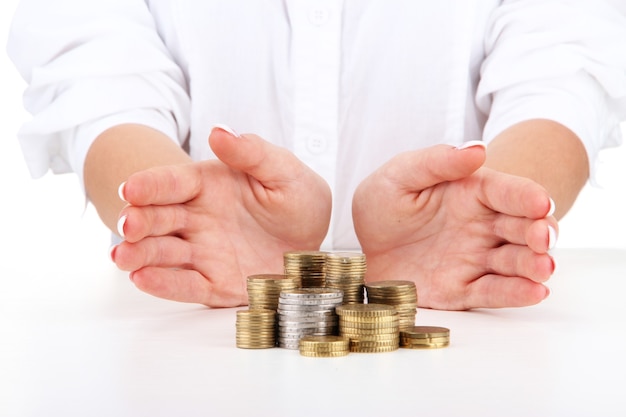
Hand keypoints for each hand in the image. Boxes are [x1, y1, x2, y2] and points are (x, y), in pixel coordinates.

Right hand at [110, 126, 331, 306]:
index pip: (173, 182)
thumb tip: (219, 131)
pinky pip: (185, 284)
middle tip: (127, 225)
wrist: (315, 241)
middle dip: (138, 221)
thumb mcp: (284, 172)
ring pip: (162, 252)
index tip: (131, 189)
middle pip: (158, 218)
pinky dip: (163, 283)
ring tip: (122, 256)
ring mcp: (202, 252)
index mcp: (209, 185)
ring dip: (139, 253)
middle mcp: (197, 218)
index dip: (150, 185)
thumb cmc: (297, 200)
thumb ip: (253, 153)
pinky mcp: (213, 283)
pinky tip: (142, 278)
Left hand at [352, 142, 555, 309]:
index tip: (540, 203)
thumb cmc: (383, 203)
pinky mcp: (463, 289)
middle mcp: (482, 226)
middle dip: (540, 232)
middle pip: (522, 228)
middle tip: (543, 238)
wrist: (361, 246)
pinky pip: (492, 292)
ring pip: (516, 262)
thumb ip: (436, 162)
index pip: (508, 192)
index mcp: (472, 193)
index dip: (527, 197)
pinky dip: (515, 294)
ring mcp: (475, 259)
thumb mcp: (400, 175)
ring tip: (544, 267)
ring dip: (535, 264)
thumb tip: (477, 149)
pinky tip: (534, 291)